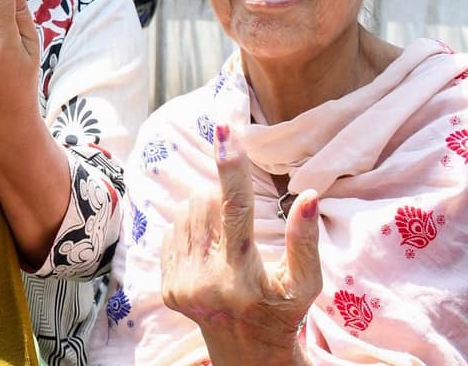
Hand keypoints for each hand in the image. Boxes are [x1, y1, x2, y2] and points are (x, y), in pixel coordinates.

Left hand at [161, 123, 320, 363]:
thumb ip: (305, 240)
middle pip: (206, 204)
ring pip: (185, 213)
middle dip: (223, 199)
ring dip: (206, 214)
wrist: (245, 350)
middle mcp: (206, 280)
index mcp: (242, 276)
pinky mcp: (166, 286)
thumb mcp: (305, 282)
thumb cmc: (283, 312)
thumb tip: (308, 194)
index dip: (231, 166)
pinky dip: (191, 232)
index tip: (224, 130)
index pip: (234, 209)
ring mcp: (181, 284)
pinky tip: (210, 254)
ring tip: (227, 242)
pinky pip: (172, 232)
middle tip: (241, 225)